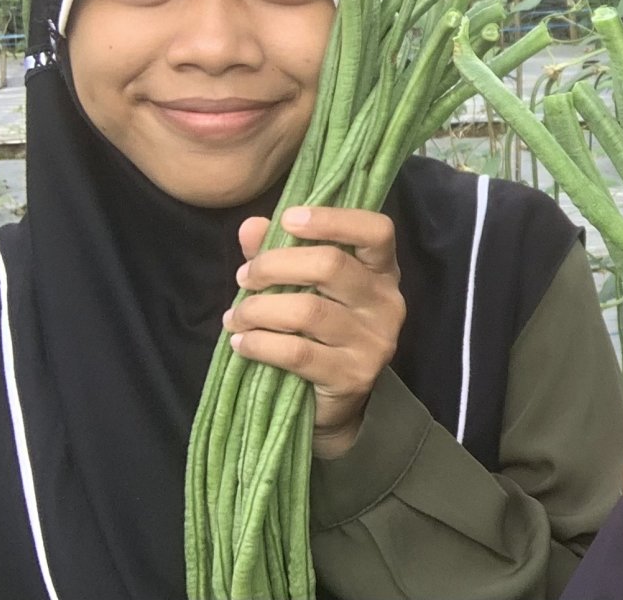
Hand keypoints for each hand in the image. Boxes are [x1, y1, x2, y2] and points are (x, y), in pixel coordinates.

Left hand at [225, 207, 406, 458]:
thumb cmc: (319, 332)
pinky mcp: (353, 375)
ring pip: (308, 310)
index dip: (333, 219)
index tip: (289, 219)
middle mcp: (386, 302)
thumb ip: (281, 253)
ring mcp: (374, 341)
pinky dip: (260, 344)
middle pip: (331, 266)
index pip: (376, 231)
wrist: (336, 403)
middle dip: (274, 266)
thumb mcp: (305, 287)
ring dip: (258, 309)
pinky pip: (298, 352)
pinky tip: (241, 342)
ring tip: (235, 316)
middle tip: (244, 277)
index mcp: (382, 271)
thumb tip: (251, 226)